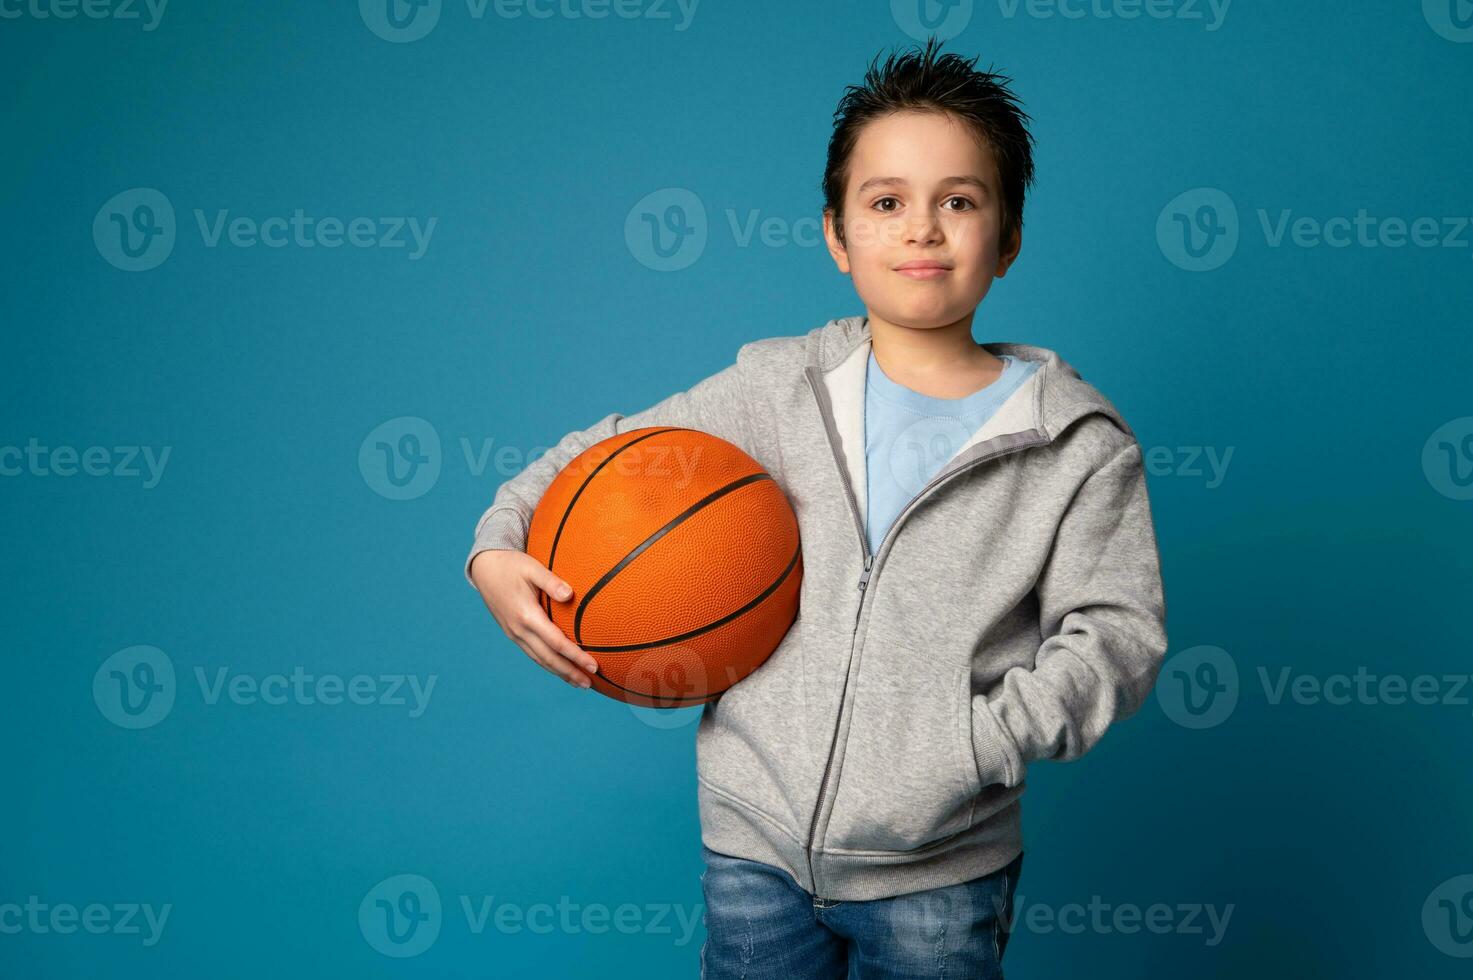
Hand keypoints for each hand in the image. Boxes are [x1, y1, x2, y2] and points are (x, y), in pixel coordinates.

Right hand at [470, 549, 599, 688]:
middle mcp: (519, 630)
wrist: (484, 567)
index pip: (556, 642)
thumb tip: (570, 594)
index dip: (576, 656)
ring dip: (559, 673)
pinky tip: (559, 668)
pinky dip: (547, 664)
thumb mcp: (532, 568)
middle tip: (589, 684)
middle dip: (570, 672)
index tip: (593, 665)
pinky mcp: (512, 633)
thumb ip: (551, 582)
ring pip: (539, 659)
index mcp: (526, 615)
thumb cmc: (511, 565)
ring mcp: (514, 633)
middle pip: (548, 658)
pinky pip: (532, 653)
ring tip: (578, 682)